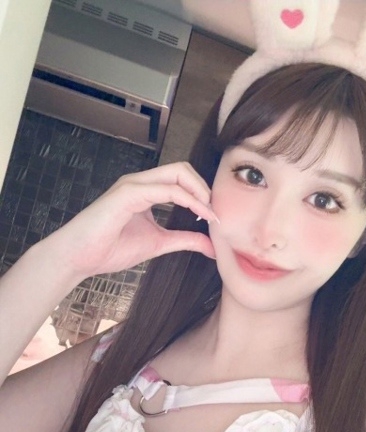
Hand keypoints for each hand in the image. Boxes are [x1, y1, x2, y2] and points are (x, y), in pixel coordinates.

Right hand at [45, 162, 217, 279]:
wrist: (80, 258)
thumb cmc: (110, 249)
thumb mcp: (159, 244)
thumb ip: (184, 240)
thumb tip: (212, 246)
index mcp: (146, 191)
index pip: (182, 180)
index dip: (203, 195)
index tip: (216, 219)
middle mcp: (140, 183)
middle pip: (183, 169)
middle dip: (205, 188)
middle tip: (215, 213)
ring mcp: (133, 185)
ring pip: (178, 172)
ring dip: (200, 191)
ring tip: (210, 214)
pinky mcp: (128, 193)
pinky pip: (166, 189)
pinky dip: (188, 200)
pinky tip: (199, 214)